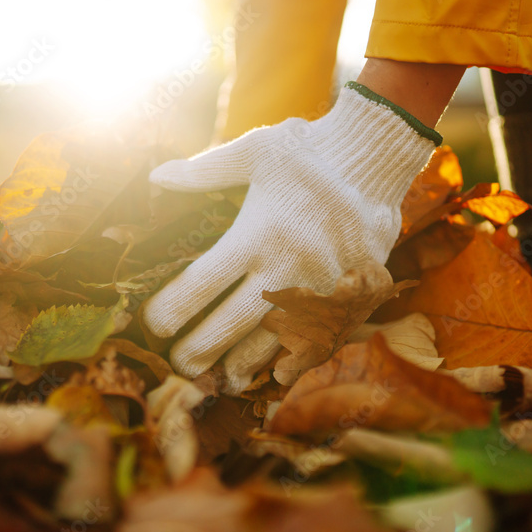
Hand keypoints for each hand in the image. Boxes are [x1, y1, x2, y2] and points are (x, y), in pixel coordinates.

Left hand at [142, 82, 440, 393]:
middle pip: (232, 324)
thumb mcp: (255, 151)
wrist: (379, 156)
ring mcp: (323, 287)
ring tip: (220, 381)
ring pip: (275, 341)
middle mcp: (289, 266)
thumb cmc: (311, 150)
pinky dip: (295, 359)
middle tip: (177, 365)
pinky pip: (319, 337)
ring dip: (243, 365)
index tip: (152, 324)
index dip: (171, 309)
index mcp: (259, 233)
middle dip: (199, 350)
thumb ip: (204, 171)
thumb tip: (156, 177)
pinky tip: (276, 374)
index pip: (202, 283)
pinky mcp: (351, 295)